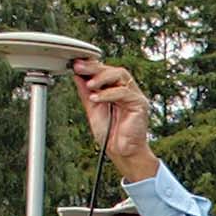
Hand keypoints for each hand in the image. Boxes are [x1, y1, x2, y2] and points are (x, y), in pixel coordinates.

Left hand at [71, 59, 156, 181]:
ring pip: (121, 75)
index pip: (105, 71)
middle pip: (113, 70)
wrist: (120, 151)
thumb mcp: (92, 108)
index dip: (91, 65)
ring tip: (89, 84)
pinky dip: (108, 93)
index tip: (76, 64)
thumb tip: (77, 76)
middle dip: (94, 67)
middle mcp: (126, 90)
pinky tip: (96, 97)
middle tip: (79, 67)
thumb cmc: (109, 133)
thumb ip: (86, 92)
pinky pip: (124, 92)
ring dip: (102, 77)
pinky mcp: (140, 104)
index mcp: (115, 89)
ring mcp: (134, 95)